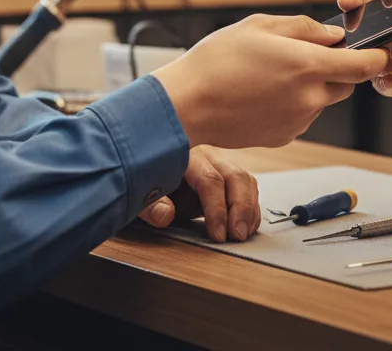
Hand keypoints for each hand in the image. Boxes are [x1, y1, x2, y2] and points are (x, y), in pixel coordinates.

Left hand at [137, 146, 259, 242]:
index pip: (210, 180)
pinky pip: (247, 187)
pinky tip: (246, 227)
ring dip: (249, 209)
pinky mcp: (225, 175)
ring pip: (245, 180)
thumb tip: (165, 215)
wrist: (146, 176)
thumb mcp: (140, 196)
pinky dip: (251, 208)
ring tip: (243, 234)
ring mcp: (218, 163)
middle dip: (241, 208)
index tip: (218, 235)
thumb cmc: (145, 186)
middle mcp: (206, 156)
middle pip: (235, 176)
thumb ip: (150, 205)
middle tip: (238, 236)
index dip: (217, 209)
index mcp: (184, 157)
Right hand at [154, 14, 387, 148]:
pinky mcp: (286, 136)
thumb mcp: (260, 25)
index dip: (375, 56)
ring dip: (312, 86)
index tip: (375, 49)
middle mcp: (309, 97)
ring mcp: (298, 120)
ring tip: (273, 73)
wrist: (188, 104)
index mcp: (307, 66)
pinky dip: (294, 103)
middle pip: (347, 84)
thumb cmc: (216, 61)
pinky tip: (264, 92)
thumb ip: (304, 28)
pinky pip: (303, 115)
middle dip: (337, 68)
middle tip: (305, 54)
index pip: (365, 65)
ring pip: (322, 99)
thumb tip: (332, 34)